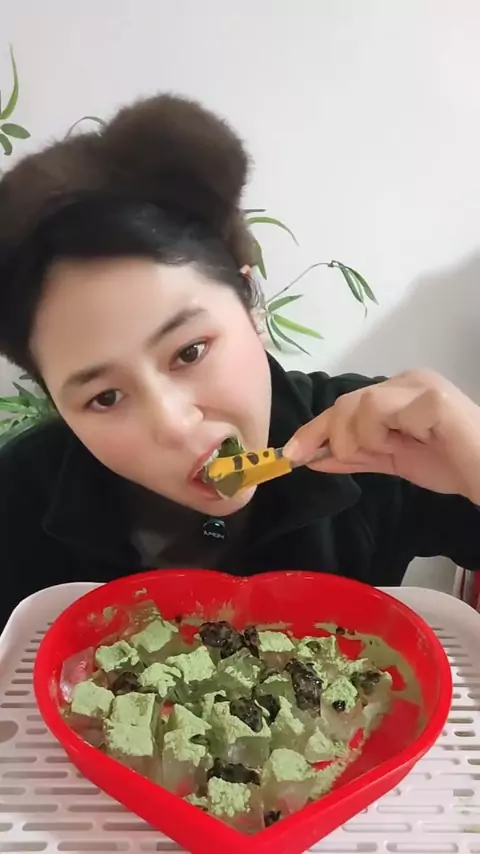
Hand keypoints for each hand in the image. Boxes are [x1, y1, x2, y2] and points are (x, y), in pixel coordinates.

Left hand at [283, 369, 479, 502]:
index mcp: (395, 393)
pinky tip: (405, 442)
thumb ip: (355, 457)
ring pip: (362, 405)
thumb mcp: (392, 460)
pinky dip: (383, 433)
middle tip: (347, 458)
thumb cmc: (450, 464)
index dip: (315, 430)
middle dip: (333, 436)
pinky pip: (387, 412)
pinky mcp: (433, 399)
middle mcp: (406, 381)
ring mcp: (420, 386)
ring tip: (388, 449)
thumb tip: (312, 458)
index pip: (344, 406)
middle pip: (347, 403)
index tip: (291, 455)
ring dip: (362, 437)